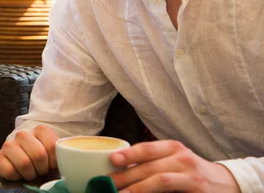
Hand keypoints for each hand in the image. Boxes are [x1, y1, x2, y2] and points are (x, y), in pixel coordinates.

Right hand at [0, 125, 58, 180]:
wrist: (22, 165)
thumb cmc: (42, 161)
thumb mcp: (54, 156)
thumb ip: (62, 156)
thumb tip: (69, 167)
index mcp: (40, 130)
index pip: (51, 146)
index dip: (54, 161)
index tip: (52, 165)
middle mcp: (23, 134)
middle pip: (38, 154)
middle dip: (42, 168)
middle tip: (40, 170)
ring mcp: (9, 144)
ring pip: (24, 163)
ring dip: (30, 174)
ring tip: (30, 172)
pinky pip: (10, 171)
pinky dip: (17, 177)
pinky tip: (18, 174)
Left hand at [109, 140, 240, 192]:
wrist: (227, 184)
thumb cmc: (190, 171)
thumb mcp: (173, 159)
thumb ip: (151, 161)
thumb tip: (119, 168)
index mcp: (174, 148)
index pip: (148, 148)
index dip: (129, 154)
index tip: (112, 159)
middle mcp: (184, 159)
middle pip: (151, 168)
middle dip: (127, 177)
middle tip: (108, 184)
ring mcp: (193, 178)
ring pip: (161, 181)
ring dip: (139, 189)